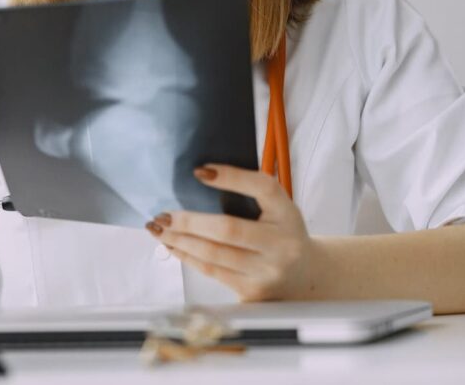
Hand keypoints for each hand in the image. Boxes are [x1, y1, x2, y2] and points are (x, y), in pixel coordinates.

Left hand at [146, 164, 315, 301]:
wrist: (306, 277)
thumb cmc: (282, 234)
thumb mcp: (278, 209)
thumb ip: (250, 193)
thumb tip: (201, 175)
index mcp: (287, 214)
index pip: (263, 188)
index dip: (232, 178)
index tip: (199, 172)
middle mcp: (281, 244)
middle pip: (228, 229)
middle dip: (188, 221)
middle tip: (162, 213)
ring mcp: (267, 271)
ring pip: (213, 254)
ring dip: (179, 239)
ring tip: (158, 228)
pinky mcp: (252, 291)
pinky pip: (211, 271)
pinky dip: (186, 256)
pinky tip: (172, 245)